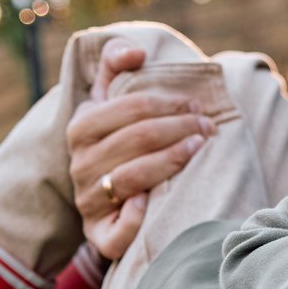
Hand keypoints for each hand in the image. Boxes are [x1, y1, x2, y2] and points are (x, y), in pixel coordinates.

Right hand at [67, 39, 213, 259]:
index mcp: (80, 127)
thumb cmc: (118, 138)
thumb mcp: (110, 97)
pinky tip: (154, 201)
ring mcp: (88, 201)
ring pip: (133, 177)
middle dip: (180, 127)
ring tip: (199, 147)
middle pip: (138, 139)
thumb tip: (136, 52)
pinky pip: (117, 231)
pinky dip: (135, 217)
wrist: (107, 197)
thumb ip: (115, 61)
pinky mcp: (100, 236)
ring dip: (172, 160)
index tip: (197, 103)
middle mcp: (79, 165)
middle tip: (208, 126)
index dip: (168, 102)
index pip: (129, 106)